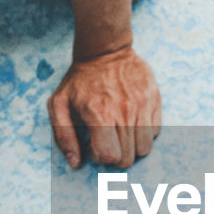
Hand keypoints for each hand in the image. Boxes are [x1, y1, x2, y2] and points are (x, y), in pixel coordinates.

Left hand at [48, 46, 161, 168]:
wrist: (105, 50)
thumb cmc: (79, 80)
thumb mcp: (58, 104)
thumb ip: (63, 136)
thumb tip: (75, 163)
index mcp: (99, 115)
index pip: (109, 156)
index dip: (100, 156)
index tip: (94, 145)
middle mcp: (123, 112)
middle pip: (128, 157)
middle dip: (116, 156)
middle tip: (107, 140)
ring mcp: (142, 106)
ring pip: (144, 148)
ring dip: (131, 147)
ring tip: (120, 133)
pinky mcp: (154, 99)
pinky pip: (155, 131)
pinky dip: (144, 133)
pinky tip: (131, 122)